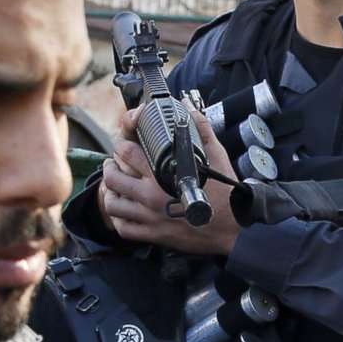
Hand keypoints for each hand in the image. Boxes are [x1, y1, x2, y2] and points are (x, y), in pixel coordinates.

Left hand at [99, 98, 241, 255]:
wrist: (233, 230)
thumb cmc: (225, 194)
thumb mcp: (216, 156)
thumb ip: (200, 128)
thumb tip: (188, 106)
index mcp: (162, 174)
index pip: (126, 152)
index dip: (121, 143)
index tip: (124, 144)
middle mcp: (151, 196)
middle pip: (112, 178)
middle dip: (110, 167)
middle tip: (114, 163)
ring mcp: (150, 217)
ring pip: (112, 204)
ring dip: (110, 193)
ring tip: (114, 187)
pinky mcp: (154, 235)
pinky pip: (124, 229)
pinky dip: (118, 219)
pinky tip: (123, 212)